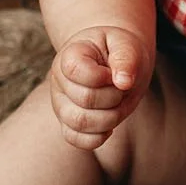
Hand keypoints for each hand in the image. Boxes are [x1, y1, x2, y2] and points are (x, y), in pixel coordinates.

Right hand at [47, 25, 151, 150]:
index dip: (103, 77)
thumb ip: (126, 57)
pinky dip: (98, 137)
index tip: (114, 72)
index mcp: (70, 55)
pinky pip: (76, 139)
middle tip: (121, 89)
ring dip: (109, 118)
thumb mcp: (126, 44)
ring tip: (117, 104)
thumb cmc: (119, 51)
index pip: (76, 71)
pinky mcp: (67, 123)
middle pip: (84, 99)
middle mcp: (58, 80)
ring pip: (79, 123)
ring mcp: (60, 103)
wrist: (114, 62)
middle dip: (113, 97)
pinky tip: (110, 124)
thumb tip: (124, 82)